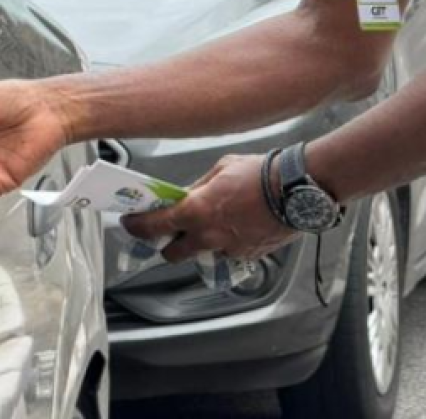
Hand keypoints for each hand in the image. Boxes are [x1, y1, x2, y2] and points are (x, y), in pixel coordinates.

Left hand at [122, 154, 296, 262]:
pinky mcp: (246, 256)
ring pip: (202, 255)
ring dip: (200, 244)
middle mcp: (208, 236)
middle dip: (168, 245)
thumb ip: (197, 187)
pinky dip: (225, 244)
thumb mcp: (221, 169)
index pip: (154, 226)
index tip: (130, 222)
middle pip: (172, 255)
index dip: (137, 226)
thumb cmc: (260, 174)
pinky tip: (237, 226)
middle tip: (171, 231)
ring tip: (213, 224)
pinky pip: (227, 254)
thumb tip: (185, 194)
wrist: (295, 189)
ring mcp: (228, 250)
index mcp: (196, 211)